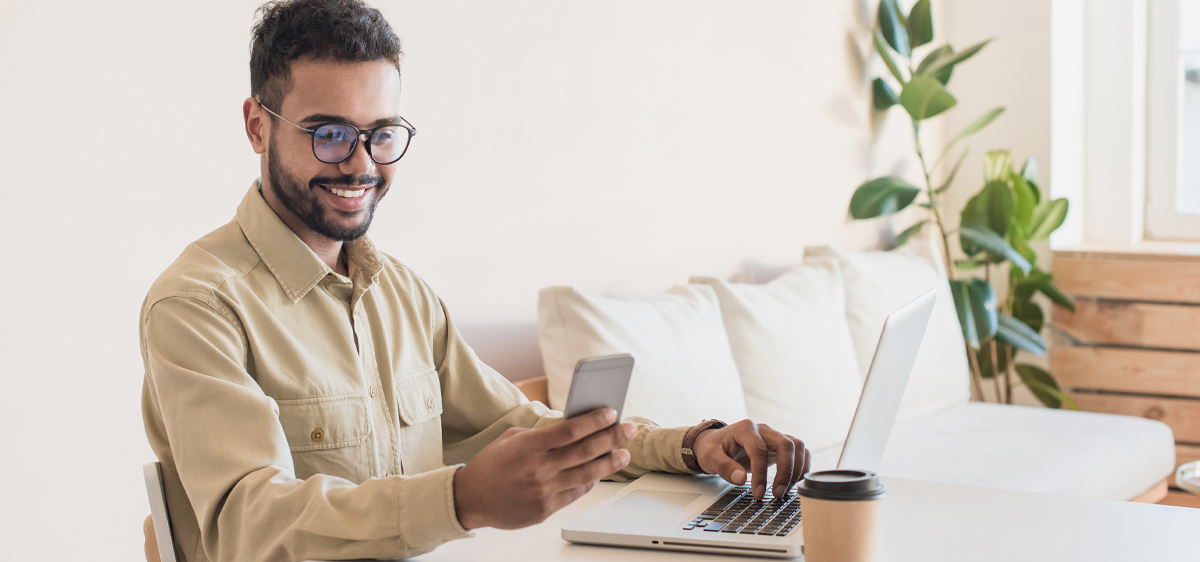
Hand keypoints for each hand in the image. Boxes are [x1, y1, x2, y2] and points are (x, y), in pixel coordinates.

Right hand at [453, 408, 636, 529]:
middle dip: (612, 438)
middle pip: (586, 451)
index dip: (595, 420)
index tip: (612, 412)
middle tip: (629, 429)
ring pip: (587, 474)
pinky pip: (576, 493)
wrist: (470, 498)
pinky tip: (600, 472)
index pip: (571, 430)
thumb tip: (574, 426)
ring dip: (610, 462)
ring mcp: (543, 491)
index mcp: (529, 446)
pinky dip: (591, 481)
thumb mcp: (512, 438)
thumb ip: (542, 433)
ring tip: (624, 453)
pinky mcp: (546, 509)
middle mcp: (539, 468)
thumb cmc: (491, 464)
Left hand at [692, 419, 809, 499]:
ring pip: (797, 446)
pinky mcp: (778, 446)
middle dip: (786, 471)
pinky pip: (799, 451)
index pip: (759, 450)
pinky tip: (794, 481)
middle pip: (786, 444)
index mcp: (745, 429)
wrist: (714, 443)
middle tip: (777, 493)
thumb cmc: (712, 448)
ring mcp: (773, 436)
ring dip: (796, 469)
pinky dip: (802, 465)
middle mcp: (763, 430)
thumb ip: (724, 467)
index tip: (758, 493)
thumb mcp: (710, 458)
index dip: (761, 474)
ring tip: (785, 490)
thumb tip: (741, 479)